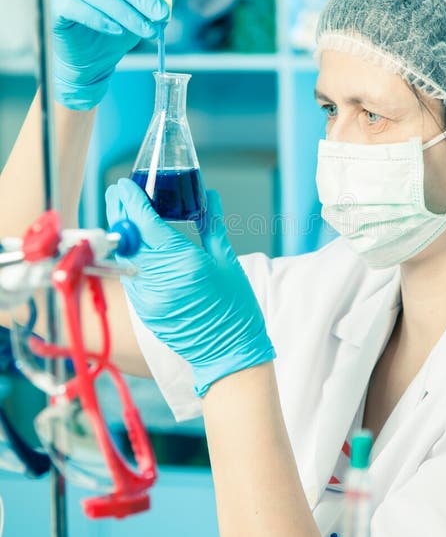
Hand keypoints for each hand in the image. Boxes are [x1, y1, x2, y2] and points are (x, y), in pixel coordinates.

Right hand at [50, 0, 169, 109]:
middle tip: (161, 14)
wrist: (92, 55)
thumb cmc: (118, 25)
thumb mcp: (142, 12)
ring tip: (147, 31)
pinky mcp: (56, 4)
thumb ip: (155, 0)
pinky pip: (77, 8)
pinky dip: (101, 20)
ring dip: (126, 13)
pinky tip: (118, 30)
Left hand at [105, 178, 275, 396]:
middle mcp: (158, 278)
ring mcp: (147, 295)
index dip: (131, 200)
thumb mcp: (227, 260)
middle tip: (119, 192)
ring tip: (128, 214)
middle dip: (119, 211)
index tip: (125, 184)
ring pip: (125, 255)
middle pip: (127, 236)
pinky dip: (131, 255)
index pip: (145, 223)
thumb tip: (208, 196)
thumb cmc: (234, 307)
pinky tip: (137, 244)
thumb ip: (212, 224)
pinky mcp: (143, 308)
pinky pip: (130, 274)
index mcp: (182, 262)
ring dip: (123, 233)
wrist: (228, 352)